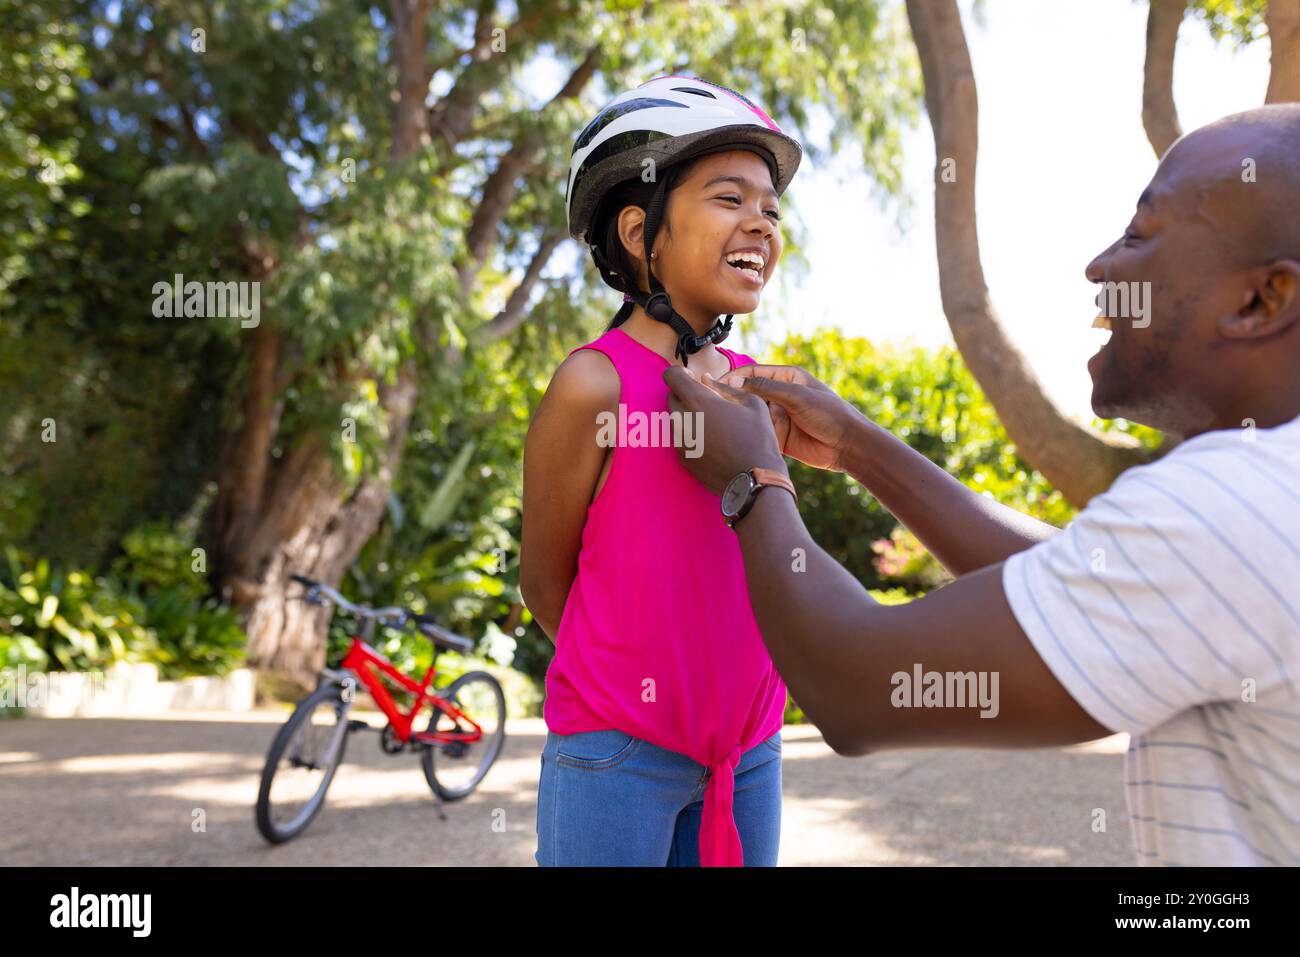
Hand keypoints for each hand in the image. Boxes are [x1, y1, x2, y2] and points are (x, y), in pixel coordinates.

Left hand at [663, 366, 787, 495]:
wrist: (755, 479)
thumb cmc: (758, 438)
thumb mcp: (752, 403)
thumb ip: (725, 388)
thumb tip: (708, 381)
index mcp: (698, 401)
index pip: (671, 376)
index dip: (680, 373)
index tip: (692, 378)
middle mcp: (683, 420)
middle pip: (672, 397)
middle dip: (685, 394)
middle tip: (706, 400)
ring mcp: (681, 442)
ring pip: (675, 420)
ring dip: (687, 415)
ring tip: (711, 422)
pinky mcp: (683, 459)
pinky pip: (680, 439)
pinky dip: (690, 435)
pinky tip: (710, 441)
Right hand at [720, 365, 862, 472]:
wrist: (847, 446)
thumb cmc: (830, 414)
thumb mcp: (798, 396)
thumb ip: (767, 388)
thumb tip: (735, 383)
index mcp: (786, 378)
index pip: (752, 374)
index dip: (731, 378)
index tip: (712, 385)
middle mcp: (780, 396)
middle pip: (748, 395)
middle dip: (730, 399)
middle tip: (709, 405)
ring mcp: (778, 417)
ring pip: (750, 415)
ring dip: (737, 417)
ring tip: (716, 421)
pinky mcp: (778, 437)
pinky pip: (758, 432)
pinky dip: (747, 434)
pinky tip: (732, 436)